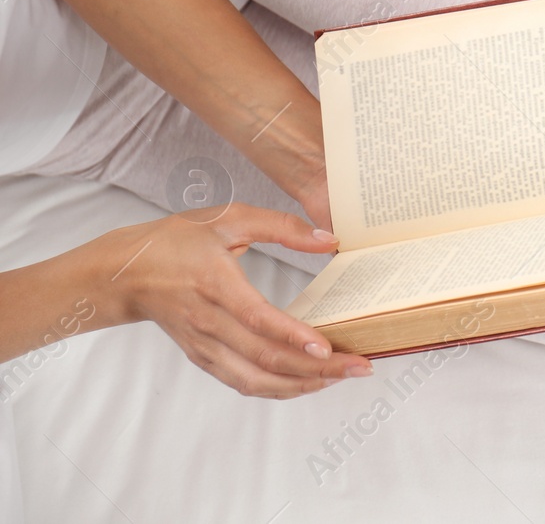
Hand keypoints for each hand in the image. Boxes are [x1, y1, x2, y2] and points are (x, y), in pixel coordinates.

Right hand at [99, 204, 369, 397]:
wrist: (123, 274)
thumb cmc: (176, 241)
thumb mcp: (227, 217)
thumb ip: (280, 226)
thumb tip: (328, 239)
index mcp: (214, 284)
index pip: (257, 318)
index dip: (292, 336)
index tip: (326, 347)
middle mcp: (208, 322)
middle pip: (264, 357)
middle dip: (316, 368)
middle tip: (359, 367)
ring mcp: (204, 345)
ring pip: (255, 379)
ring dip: (301, 385)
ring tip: (341, 377)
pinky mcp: (202, 357)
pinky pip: (243, 382)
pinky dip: (277, 388)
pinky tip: (307, 382)